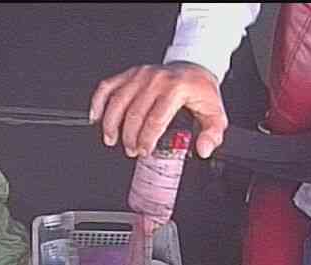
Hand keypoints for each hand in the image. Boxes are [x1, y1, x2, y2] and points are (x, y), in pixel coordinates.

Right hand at [89, 62, 227, 158]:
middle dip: (129, 137)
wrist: (193, 67)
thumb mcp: (215, 113)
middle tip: (131, 150)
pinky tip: (96, 118)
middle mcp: (156, 79)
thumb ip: (212, 134)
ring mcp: (141, 75)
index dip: (146, 139)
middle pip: (134, 114)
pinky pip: (108, 86)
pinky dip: (98, 102)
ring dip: (111, 124)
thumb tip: (202, 150)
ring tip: (112, 140)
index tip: (144, 151)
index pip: (155, 119)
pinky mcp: (130, 73)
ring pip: (117, 102)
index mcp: (176, 89)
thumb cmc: (200, 91)